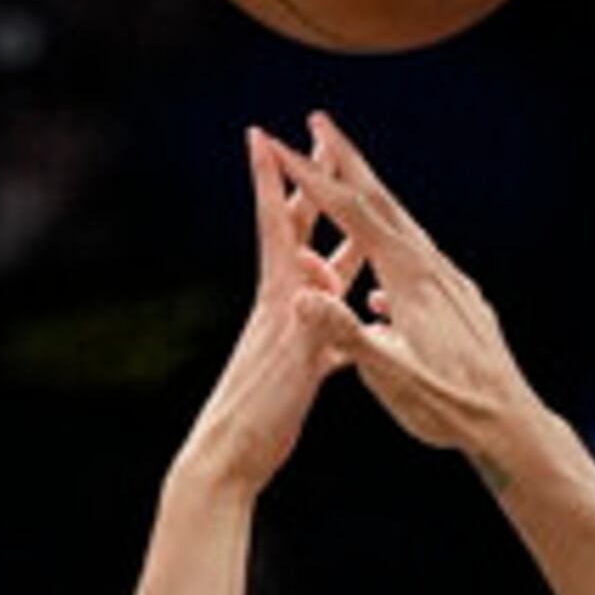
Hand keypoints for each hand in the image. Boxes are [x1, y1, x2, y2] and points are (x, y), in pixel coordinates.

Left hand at [175, 129, 362, 500]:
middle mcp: (283, 305)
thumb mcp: (294, 365)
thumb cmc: (258, 416)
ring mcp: (291, 332)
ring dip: (340, 245)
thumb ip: (314, 320)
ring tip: (357, 219)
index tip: (263, 132)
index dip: (271, 178)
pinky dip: (349, 312)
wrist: (230, 461)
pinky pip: (332, 326)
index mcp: (280, 298)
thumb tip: (325, 278)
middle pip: (302, 234)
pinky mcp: (300, 363)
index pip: (278, 224)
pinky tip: (365, 312)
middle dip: (312, 190)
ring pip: (322, 277)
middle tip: (322, 148)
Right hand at [301, 112, 550, 467]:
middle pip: (381, 200)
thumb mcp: (391, 375)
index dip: (312, 177)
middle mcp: (433, 267)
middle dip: (345, 158)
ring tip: (348, 184)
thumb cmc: (449, 406)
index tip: (281, 144)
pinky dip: (393, 248)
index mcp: (409, 277)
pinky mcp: (462, 302)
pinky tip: (383, 288)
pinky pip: (420, 261)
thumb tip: (303, 298)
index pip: (351, 213)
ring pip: (404, 225)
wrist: (511, 424)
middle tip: (318, 120)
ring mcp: (451, 282)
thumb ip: (346, 334)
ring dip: (370, 198)